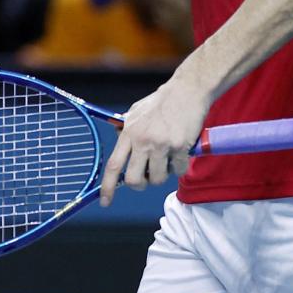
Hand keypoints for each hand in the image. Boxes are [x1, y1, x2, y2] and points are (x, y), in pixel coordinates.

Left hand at [98, 75, 213, 205]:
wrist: (187, 91)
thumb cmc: (161, 102)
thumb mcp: (136, 112)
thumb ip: (126, 128)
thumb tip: (116, 137)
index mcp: (128, 133)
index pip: (113, 166)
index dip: (107, 187)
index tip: (105, 202)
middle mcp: (142, 141)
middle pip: (133, 180)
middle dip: (140, 184)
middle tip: (147, 176)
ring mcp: (161, 145)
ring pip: (157, 179)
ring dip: (162, 175)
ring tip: (167, 159)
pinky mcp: (180, 147)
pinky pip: (179, 170)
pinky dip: (180, 166)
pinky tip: (181, 152)